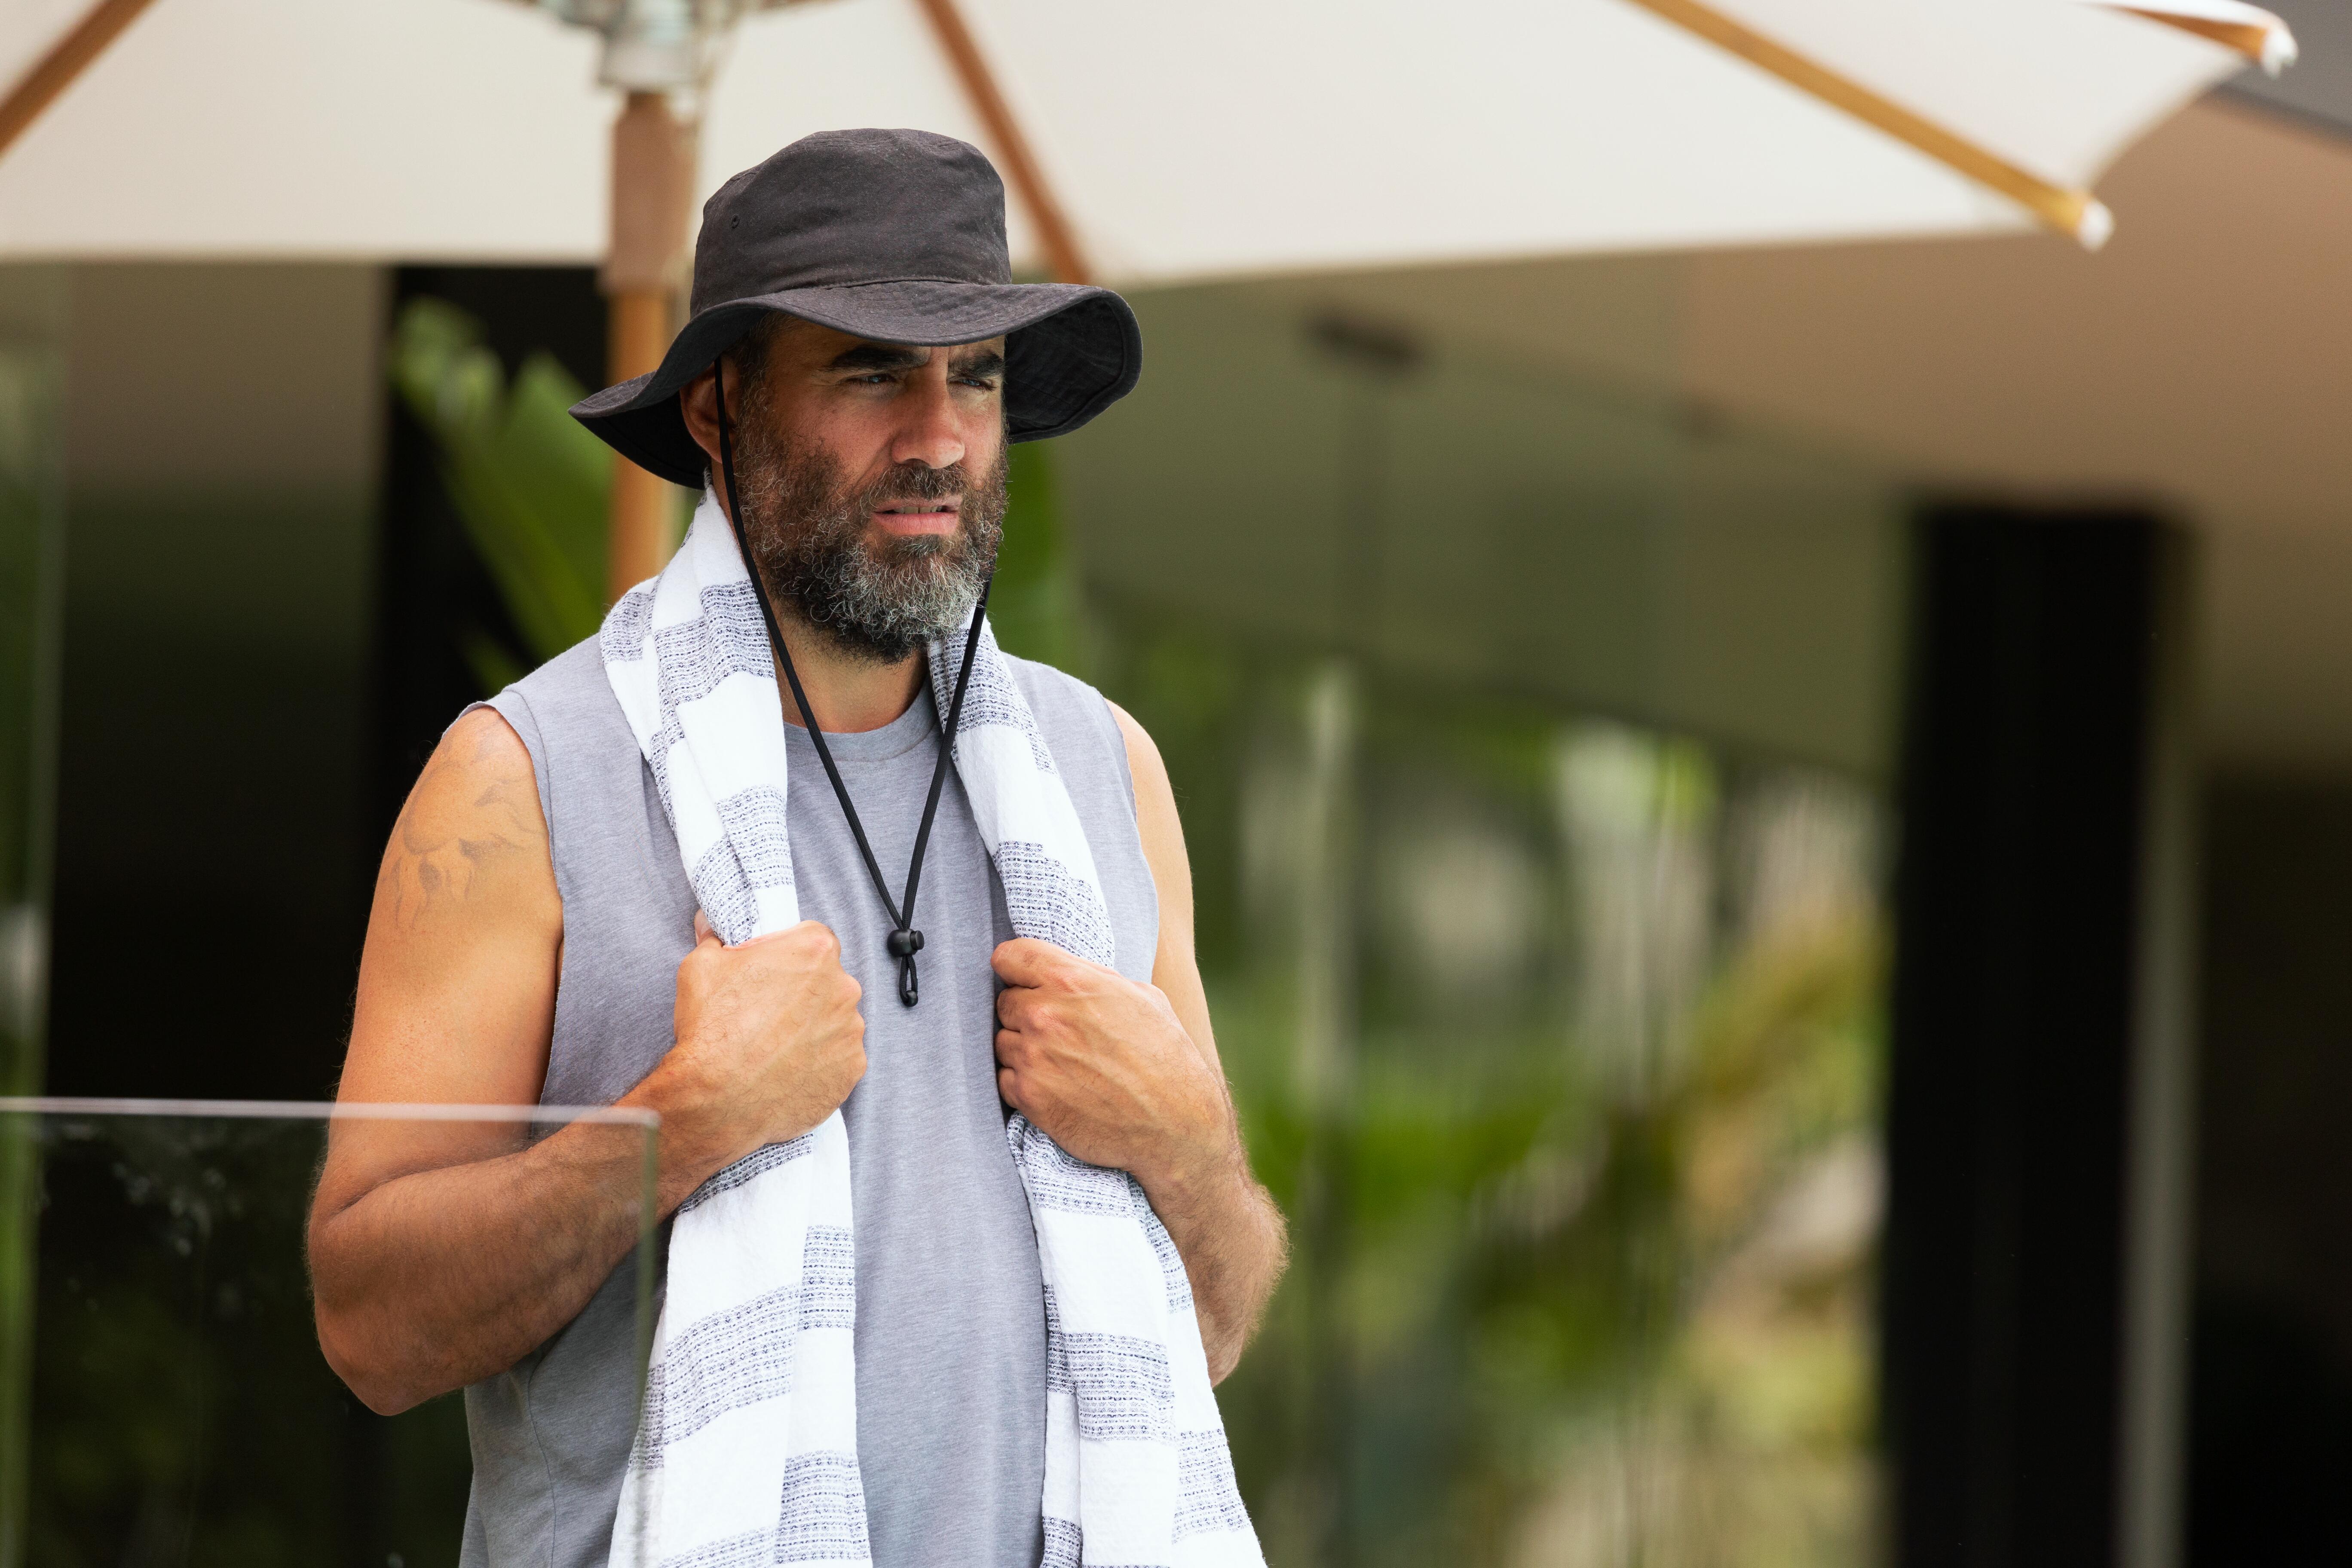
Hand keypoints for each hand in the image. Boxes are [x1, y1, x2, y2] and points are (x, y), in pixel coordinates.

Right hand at [633, 915, 865, 1204]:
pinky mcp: (851, 1070)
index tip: (772, 971)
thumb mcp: (701, 967)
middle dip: (803, 992)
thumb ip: (715, 941)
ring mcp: (851, 1032)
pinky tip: (788, 1070)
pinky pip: (839, 1059)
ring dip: (812, 1029)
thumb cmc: (710, 1030)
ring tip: (774, 1047)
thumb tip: (712, 928)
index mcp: (815, 951)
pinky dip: (819, 1064)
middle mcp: (843, 987)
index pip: (813, 939)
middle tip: (768, 1013)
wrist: (717, 1100)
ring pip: (834, 1021)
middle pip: (827, 981)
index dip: (789, 955)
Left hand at [991, 938, 1233, 1197]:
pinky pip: (1004, 1078)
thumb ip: (1094, 979)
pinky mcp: (1028, 1097)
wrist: (1176, 1124)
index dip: (1017, 968)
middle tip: (1057, 1029)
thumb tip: (1067, 975)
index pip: (1009, 956)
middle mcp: (1045, 1015)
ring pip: (1002, 1040)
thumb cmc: (1167, 1056)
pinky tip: (1054, 1085)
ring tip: (1060, 1061)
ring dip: (1023, 1048)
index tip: (1024, 979)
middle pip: (1005, 1001)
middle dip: (1026, 1011)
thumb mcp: (1143, 997)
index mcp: (1072, 981)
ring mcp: (1032, 1058)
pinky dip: (1023, 1081)